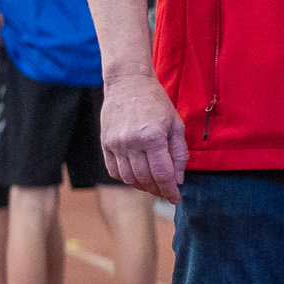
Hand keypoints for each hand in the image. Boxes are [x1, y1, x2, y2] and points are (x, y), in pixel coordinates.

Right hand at [99, 73, 188, 203]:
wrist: (128, 83)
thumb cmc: (157, 102)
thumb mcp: (176, 124)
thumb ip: (179, 153)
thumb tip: (179, 179)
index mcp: (153, 137)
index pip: (162, 174)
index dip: (170, 190)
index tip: (176, 199)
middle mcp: (132, 143)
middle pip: (145, 179)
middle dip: (158, 190)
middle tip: (166, 192)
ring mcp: (115, 144)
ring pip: (128, 178)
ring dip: (142, 186)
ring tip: (153, 186)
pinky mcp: (105, 144)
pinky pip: (114, 171)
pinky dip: (126, 178)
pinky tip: (137, 177)